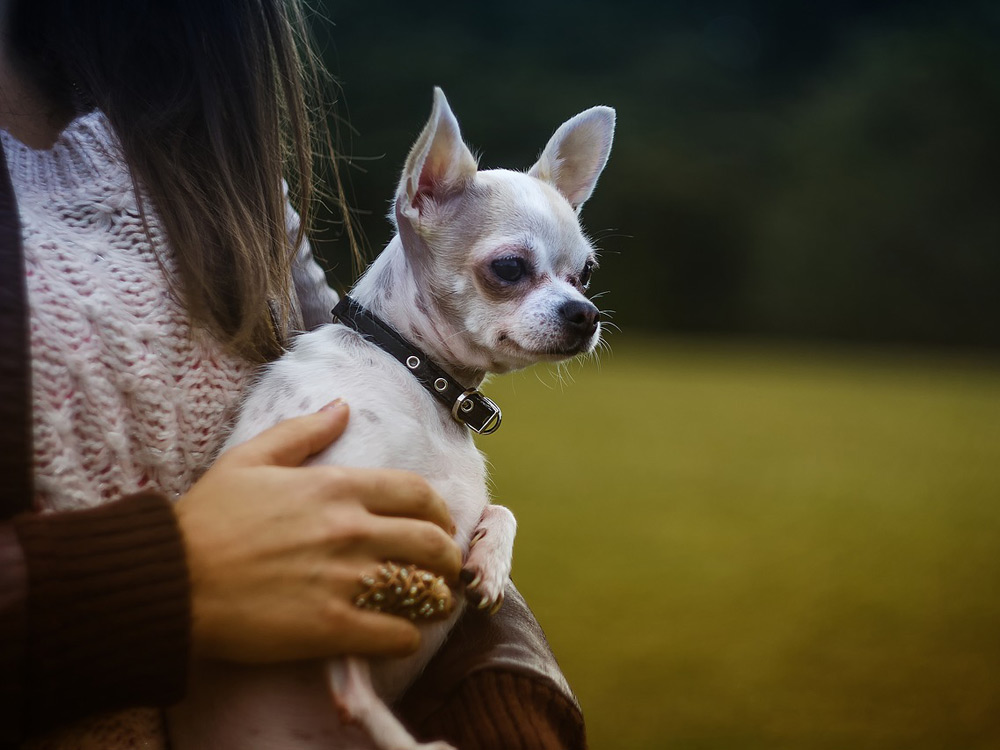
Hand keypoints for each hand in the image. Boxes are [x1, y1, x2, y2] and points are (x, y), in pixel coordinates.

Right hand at [173, 400, 461, 662]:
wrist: (169, 580)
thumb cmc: (207, 518)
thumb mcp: (250, 459)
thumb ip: (302, 432)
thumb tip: (342, 407)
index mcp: (337, 487)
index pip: (418, 493)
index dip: (439, 512)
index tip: (438, 525)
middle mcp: (352, 529)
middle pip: (433, 543)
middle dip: (449, 558)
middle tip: (443, 570)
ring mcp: (345, 579)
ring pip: (424, 589)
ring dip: (437, 599)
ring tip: (431, 605)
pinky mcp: (331, 627)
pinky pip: (396, 635)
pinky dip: (407, 638)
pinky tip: (399, 636)